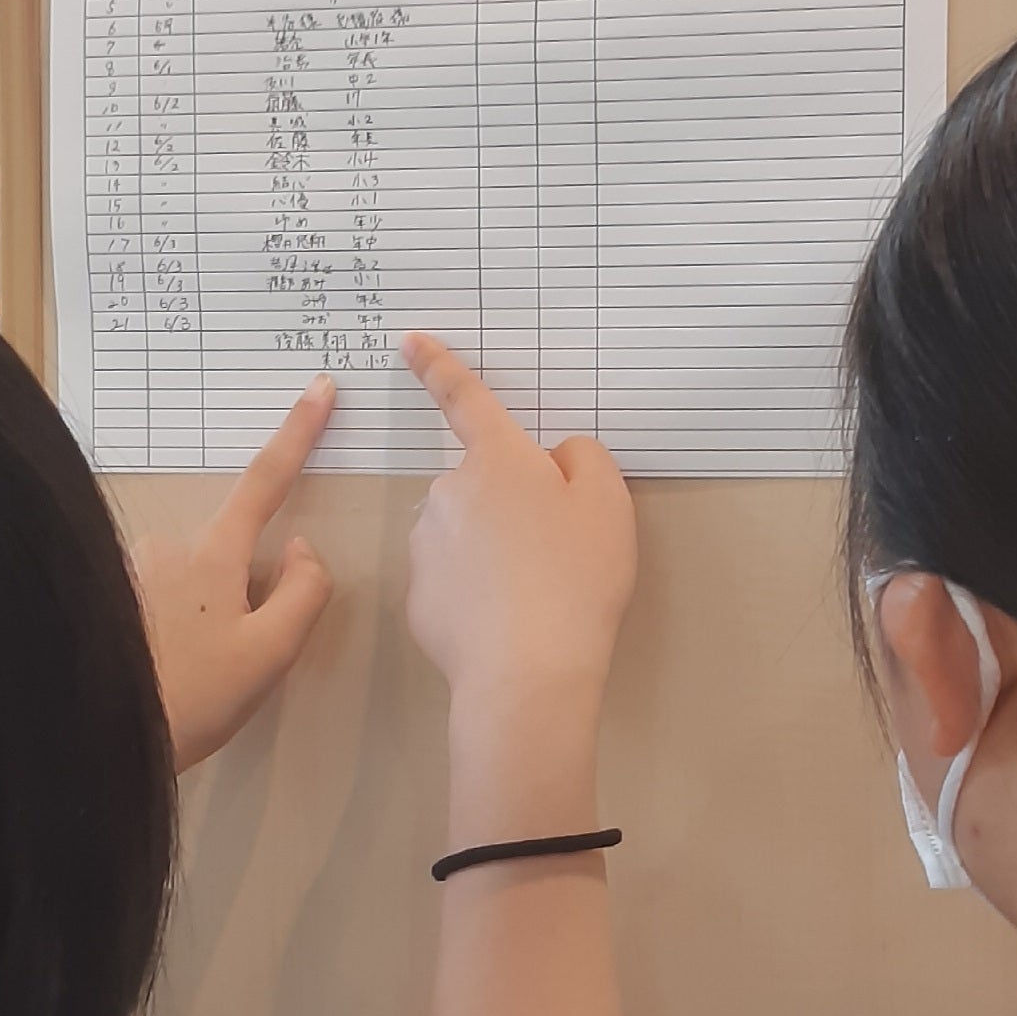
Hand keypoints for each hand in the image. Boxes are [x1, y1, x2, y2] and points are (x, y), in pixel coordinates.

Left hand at [135, 379, 337, 771]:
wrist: (94, 736)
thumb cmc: (191, 698)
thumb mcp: (269, 655)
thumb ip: (303, 592)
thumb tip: (300, 546)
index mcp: (213, 555)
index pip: (266, 480)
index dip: (297, 432)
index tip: (319, 387)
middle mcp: (167, 545)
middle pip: (229, 553)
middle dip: (239, 599)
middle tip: (225, 671)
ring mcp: (130, 567)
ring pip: (192, 583)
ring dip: (200, 621)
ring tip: (185, 687)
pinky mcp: (105, 592)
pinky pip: (158, 601)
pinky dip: (169, 631)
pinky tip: (158, 677)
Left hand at [403, 335, 636, 728]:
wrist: (527, 674)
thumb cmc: (575, 579)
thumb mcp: (608, 505)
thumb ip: (583, 460)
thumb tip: (554, 457)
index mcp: (497, 459)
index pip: (465, 399)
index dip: (438, 366)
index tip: (409, 341)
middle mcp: (449, 490)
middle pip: (482, 484)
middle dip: (509, 507)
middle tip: (555, 553)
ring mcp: (426, 544)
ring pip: (464, 533)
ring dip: (490, 551)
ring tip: (533, 596)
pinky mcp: (417, 596)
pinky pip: (451, 581)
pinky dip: (474, 595)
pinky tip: (503, 624)